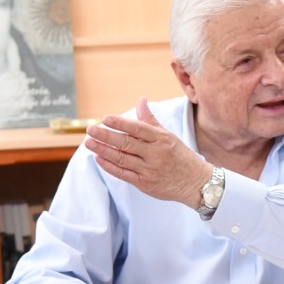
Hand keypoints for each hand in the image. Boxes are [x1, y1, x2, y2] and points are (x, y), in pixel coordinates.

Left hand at [84, 99, 211, 207]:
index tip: (105, 118)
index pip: (137, 128)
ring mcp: (149, 170)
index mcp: (161, 139)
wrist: (195, 182)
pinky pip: (123, 174)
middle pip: (126, 143)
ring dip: (103, 150)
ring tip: (89, 143)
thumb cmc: (180, 156)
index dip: (120, 123)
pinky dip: (109, 166)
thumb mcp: (168, 136)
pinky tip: (99, 158)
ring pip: (122, 159)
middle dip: (106, 136)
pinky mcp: (145, 184)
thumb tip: (141, 100)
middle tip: (90, 129)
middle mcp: (155, 154)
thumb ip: (150, 120)